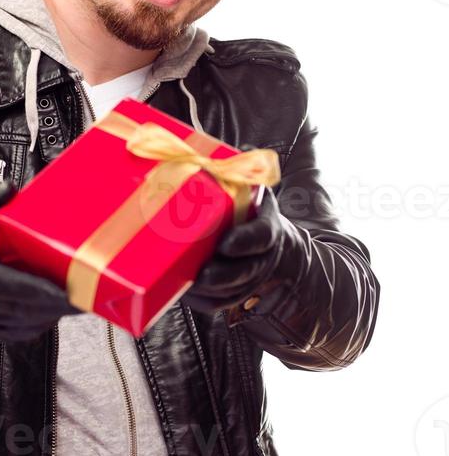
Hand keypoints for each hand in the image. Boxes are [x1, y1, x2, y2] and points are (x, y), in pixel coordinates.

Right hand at [0, 181, 82, 344]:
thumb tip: (9, 189)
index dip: (32, 289)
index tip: (62, 291)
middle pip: (15, 307)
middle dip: (52, 305)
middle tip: (83, 298)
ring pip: (19, 324)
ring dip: (50, 316)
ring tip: (78, 304)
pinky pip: (17, 333)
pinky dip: (40, 324)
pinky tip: (57, 312)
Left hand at [181, 180, 301, 315]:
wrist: (272, 244)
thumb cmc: (250, 211)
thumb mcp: (250, 189)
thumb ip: (235, 173)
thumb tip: (213, 152)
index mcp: (268, 226)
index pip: (263, 236)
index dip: (245, 241)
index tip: (226, 244)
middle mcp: (264, 256)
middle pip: (247, 271)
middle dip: (223, 276)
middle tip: (201, 275)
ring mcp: (251, 278)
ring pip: (233, 292)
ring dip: (210, 293)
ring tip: (186, 285)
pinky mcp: (236, 293)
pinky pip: (220, 304)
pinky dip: (202, 302)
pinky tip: (183, 295)